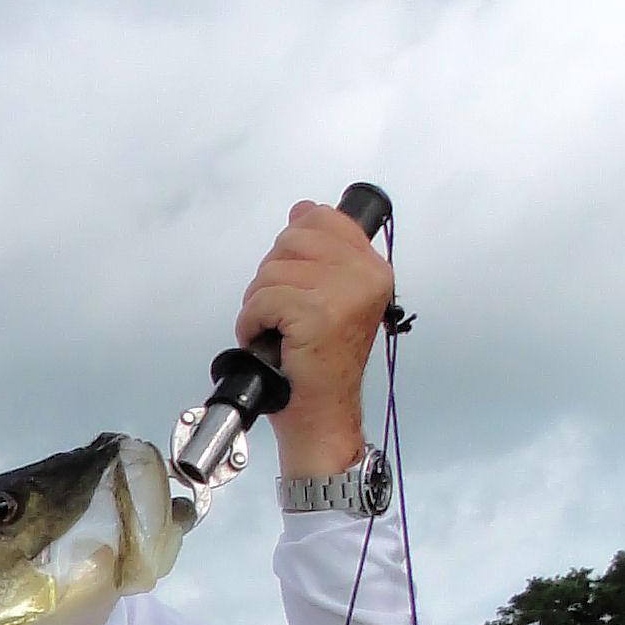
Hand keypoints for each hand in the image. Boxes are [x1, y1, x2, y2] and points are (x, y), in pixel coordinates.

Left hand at [235, 200, 395, 477]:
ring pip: (271, 271)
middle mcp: (366, 276)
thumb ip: (318, 253)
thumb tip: (303, 211)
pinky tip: (269, 342)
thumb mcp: (325, 298)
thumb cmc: (318, 363)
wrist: (322, 413)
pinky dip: (252, 323)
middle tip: (283, 314)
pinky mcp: (319, 314)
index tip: (293, 278)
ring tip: (278, 331)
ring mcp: (345, 294)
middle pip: (290, 241)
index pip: (322, 220)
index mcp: (372, 269)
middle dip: (271, 278)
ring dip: (259, 305)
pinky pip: (261, 300)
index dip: (292, 245)